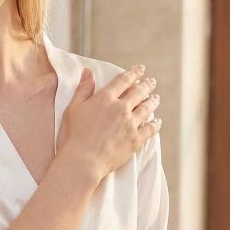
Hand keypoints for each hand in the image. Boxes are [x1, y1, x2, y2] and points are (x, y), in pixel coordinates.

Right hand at [57, 63, 159, 181]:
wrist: (82, 160)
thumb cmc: (73, 135)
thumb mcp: (72, 109)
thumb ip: (83, 89)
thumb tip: (88, 71)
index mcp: (105, 98)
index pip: (123, 80)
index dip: (133, 73)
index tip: (140, 69)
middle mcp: (121, 108)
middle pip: (139, 92)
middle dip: (147, 84)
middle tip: (151, 81)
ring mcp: (130, 124)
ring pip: (147, 108)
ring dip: (152, 101)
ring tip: (155, 98)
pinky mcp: (135, 140)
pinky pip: (150, 129)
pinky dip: (155, 124)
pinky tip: (157, 122)